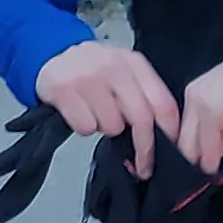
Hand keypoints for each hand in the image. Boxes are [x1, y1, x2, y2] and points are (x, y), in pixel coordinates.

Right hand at [37, 42, 184, 178]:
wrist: (52, 56)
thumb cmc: (94, 71)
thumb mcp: (124, 73)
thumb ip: (144, 96)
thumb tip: (163, 137)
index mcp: (134, 63)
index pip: (162, 102)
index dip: (169, 132)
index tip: (169, 152)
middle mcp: (113, 66)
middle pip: (141, 117)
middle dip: (144, 148)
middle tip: (143, 166)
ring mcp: (88, 76)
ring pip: (112, 126)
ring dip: (107, 129)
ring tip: (98, 114)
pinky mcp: (64, 89)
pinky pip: (86, 127)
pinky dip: (84, 127)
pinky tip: (80, 112)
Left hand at [179, 60, 222, 176]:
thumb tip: (211, 158)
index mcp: (199, 94)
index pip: (189, 128)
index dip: (195, 148)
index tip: (199, 164)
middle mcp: (193, 96)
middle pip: (184, 135)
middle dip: (191, 156)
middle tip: (195, 174)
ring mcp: (199, 103)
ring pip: (191, 140)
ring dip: (198, 159)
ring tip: (204, 173)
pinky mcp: (209, 110)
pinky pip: (206, 141)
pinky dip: (209, 157)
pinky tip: (212, 168)